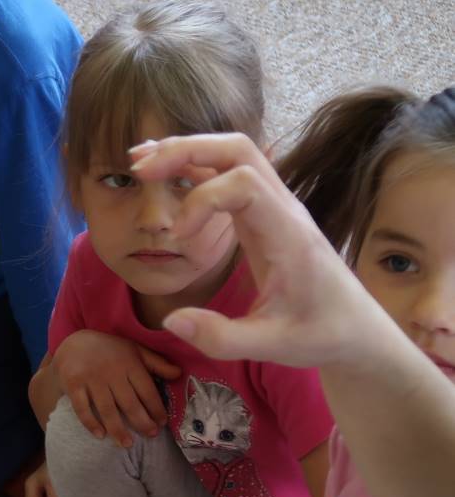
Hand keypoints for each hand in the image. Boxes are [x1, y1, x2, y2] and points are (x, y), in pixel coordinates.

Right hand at [51, 330, 181, 446]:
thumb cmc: (110, 350)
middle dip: (142, 422)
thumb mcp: (134, 350)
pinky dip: (90, 423)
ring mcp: (91, 379)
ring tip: (127, 444)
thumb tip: (179, 374)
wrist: (74, 341)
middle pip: (129, 403)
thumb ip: (156, 363)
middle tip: (150, 435)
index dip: (156, 409)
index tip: (162, 423)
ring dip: (118, 429)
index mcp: (129, 363)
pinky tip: (100, 435)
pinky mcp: (73, 384)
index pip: (147, 391)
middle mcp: (111, 372)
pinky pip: (82, 408)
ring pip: (107, 409)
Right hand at [128, 135, 373, 367]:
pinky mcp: (264, 214)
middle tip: (141, 168)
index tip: (177, 238)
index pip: (243, 182)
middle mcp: (284, 209)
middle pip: (238, 150)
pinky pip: (230, 175)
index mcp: (289, 234)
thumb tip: (170, 320)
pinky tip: (163, 177)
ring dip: (188, 152)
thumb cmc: (320, 335)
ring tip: (141, 164)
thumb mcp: (273, 346)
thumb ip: (221, 337)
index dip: (201, 200)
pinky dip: (194, 168)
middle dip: (187, 150)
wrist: (356, 328)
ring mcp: (275, 207)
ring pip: (233, 155)